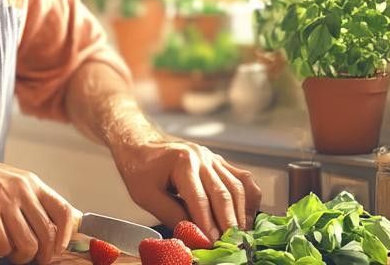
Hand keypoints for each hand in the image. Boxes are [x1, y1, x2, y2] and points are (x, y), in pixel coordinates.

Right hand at [0, 153, 81, 263]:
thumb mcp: (13, 181)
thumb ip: (34, 200)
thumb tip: (61, 223)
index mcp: (32, 183)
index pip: (64, 212)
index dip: (66, 236)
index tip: (58, 249)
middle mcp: (22, 190)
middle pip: (48, 234)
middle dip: (43, 254)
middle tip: (32, 259)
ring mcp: (4, 200)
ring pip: (28, 244)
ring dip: (21, 256)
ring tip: (11, 252)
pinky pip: (3, 244)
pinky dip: (0, 250)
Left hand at [111, 135, 261, 239]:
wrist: (141, 146)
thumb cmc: (140, 169)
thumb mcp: (146, 196)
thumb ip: (171, 215)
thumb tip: (194, 235)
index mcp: (182, 162)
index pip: (199, 199)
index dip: (207, 224)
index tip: (212, 242)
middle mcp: (201, 157)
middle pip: (222, 194)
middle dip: (228, 222)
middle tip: (231, 243)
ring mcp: (213, 158)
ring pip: (237, 187)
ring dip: (240, 213)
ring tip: (239, 234)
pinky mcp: (219, 162)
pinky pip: (242, 178)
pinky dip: (249, 198)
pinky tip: (246, 214)